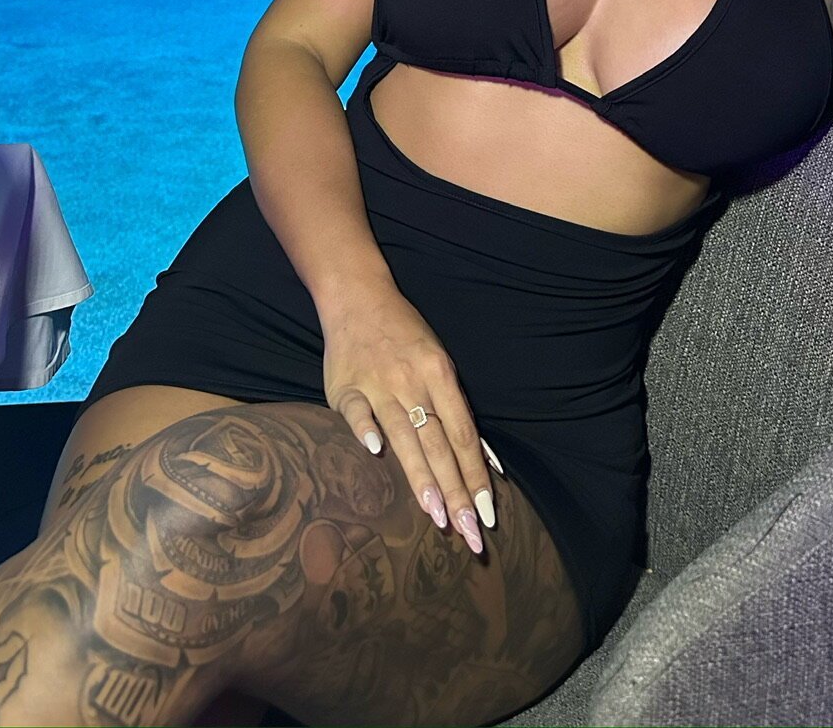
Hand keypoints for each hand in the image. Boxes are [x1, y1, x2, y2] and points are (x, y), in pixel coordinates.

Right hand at [321, 287, 497, 556]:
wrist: (358, 297)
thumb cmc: (406, 337)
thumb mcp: (439, 364)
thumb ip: (457, 411)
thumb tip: (486, 461)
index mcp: (441, 374)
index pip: (464, 435)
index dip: (476, 476)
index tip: (487, 515)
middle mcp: (413, 381)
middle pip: (440, 444)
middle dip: (456, 493)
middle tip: (469, 535)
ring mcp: (378, 383)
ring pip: (405, 435)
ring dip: (422, 477)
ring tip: (437, 515)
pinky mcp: (345, 386)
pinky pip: (356, 410)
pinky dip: (365, 428)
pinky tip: (374, 452)